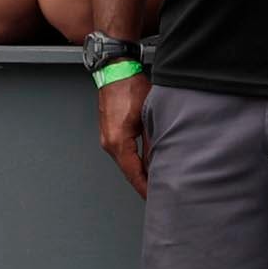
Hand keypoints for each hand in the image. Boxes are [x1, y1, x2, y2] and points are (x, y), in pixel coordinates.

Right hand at [95, 69, 152, 197]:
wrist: (115, 70)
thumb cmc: (130, 87)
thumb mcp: (149, 116)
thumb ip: (153, 143)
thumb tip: (160, 162)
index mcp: (118, 141)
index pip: (133, 174)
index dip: (145, 188)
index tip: (155, 198)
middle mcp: (109, 142)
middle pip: (128, 171)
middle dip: (143, 184)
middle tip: (159, 194)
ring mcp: (107, 138)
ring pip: (125, 163)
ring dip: (139, 172)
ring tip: (155, 182)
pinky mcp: (110, 132)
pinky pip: (122, 153)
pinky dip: (133, 161)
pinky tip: (145, 164)